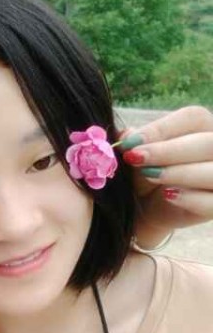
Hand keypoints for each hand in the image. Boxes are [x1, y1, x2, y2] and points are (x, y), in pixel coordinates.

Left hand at [119, 106, 212, 246]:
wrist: (145, 215)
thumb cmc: (142, 178)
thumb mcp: (135, 161)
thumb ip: (134, 145)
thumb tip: (126, 134)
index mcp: (202, 129)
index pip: (193, 117)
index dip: (160, 129)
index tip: (128, 143)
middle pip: (209, 142)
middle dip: (168, 151)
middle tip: (135, 158)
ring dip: (179, 173)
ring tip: (150, 176)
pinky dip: (191, 199)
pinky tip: (168, 196)